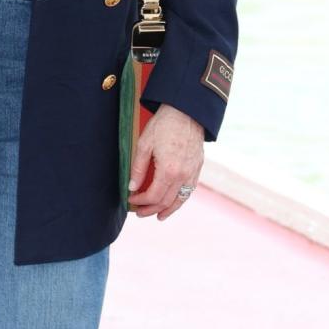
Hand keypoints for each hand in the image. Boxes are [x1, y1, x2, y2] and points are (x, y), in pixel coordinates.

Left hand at [128, 103, 202, 220]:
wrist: (186, 111)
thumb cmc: (163, 125)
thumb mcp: (144, 144)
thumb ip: (138, 168)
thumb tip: (132, 187)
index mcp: (169, 170)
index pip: (153, 196)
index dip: (140, 201)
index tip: (131, 199)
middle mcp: (183, 175)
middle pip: (166, 201)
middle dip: (151, 209)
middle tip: (140, 212)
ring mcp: (192, 172)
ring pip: (180, 199)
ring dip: (168, 210)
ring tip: (158, 216)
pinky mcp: (198, 167)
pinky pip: (189, 190)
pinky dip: (181, 199)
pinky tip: (174, 202)